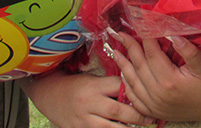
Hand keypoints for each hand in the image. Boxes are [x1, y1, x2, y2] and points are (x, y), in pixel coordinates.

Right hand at [21, 70, 154, 127]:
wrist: (49, 94)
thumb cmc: (75, 83)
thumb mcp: (91, 77)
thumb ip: (109, 83)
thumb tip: (134, 85)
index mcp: (93, 86)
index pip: (119, 87)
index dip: (134, 90)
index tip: (147, 93)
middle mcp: (89, 103)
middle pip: (118, 111)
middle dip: (137, 115)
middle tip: (152, 118)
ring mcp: (84, 119)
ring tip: (143, 127)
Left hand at [110, 32, 200, 122]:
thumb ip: (187, 49)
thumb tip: (171, 33)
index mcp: (169, 81)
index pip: (152, 53)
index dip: (144, 36)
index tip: (139, 23)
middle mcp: (158, 94)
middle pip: (139, 65)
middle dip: (129, 47)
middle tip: (120, 34)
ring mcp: (154, 105)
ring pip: (132, 82)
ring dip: (123, 64)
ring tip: (115, 50)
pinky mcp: (153, 112)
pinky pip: (134, 98)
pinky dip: (126, 84)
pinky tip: (123, 74)